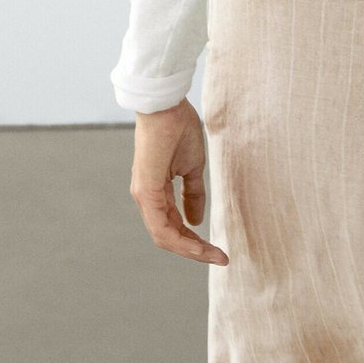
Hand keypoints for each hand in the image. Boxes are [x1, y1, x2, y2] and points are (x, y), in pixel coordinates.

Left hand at [129, 97, 228, 265]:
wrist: (167, 104)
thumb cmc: (177, 128)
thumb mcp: (192, 166)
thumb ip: (194, 193)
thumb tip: (197, 220)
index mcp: (156, 191)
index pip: (173, 225)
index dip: (195, 240)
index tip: (218, 250)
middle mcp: (146, 197)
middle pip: (169, 236)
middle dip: (195, 250)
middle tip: (220, 258)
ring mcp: (143, 195)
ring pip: (164, 236)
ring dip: (191, 250)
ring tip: (215, 256)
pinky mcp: (146, 192)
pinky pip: (161, 227)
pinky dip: (180, 241)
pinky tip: (199, 247)